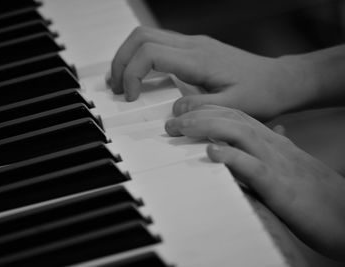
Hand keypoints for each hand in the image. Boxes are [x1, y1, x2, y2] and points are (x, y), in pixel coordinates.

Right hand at [109, 26, 315, 119]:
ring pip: (147, 37)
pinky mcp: (194, 49)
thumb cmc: (260, 94)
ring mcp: (193, 44)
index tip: (130, 98)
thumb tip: (172, 114)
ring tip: (120, 83)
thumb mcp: (235, 108)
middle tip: (115, 88)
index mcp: (199, 59)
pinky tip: (140, 78)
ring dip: (129, 57)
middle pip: (141, 37)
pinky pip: (158, 45)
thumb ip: (202, 110)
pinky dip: (141, 59)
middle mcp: (192, 45)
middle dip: (121, 61)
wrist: (278, 81)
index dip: (132, 74)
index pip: (150, 53)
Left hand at [165, 105, 344, 259]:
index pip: (236, 116)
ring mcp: (277, 163)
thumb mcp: (287, 166)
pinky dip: (232, 157)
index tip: (182, 113)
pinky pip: (254, 167)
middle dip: (200, 115)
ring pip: (241, 133)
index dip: (207, 110)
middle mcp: (273, 146)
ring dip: (208, 127)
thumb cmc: (314, 192)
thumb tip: (259, 138)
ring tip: (182, 127)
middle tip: (171, 121)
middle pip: (233, 118)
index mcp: (272, 142)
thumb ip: (270, 152)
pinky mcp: (281, 186)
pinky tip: (212, 152)